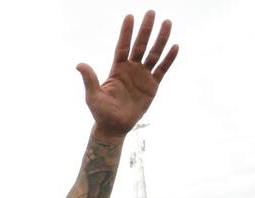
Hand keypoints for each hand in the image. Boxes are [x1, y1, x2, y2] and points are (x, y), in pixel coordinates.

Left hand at [77, 11, 178, 142]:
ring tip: (167, 23)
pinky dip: (169, 59)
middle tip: (151, 12)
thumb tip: (79, 64)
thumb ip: (89, 79)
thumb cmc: (101, 112)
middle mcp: (131, 69)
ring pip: (154, 54)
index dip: (126, 33)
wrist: (114, 127)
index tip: (130, 16)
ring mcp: (143, 76)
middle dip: (145, 29)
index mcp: (117, 69)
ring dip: (160, 39)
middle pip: (140, 45)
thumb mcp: (93, 96)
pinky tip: (175, 46)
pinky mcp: (152, 86)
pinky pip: (162, 70)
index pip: (122, 47)